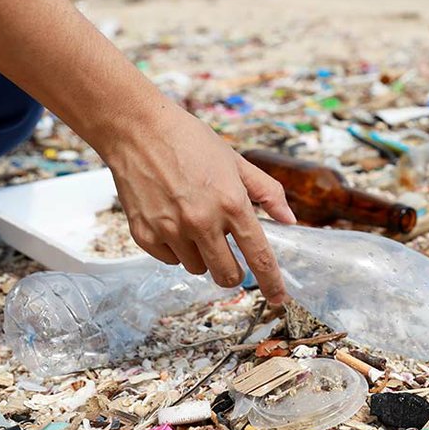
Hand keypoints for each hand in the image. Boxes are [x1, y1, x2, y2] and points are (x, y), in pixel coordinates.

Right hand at [104, 102, 295, 303]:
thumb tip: (289, 220)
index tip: (278, 299)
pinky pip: (169, 260)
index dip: (271, 282)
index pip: (259, 255)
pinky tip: (172, 220)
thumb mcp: (236, 162)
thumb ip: (267, 192)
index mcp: (231, 203)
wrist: (138, 130)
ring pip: (197, 268)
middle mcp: (202, 221)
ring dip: (202, 255)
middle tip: (230, 257)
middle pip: (227, 274)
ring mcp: (171, 230)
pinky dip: (176, 249)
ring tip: (194, 222)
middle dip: (233, 272)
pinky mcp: (144, 235)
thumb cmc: (191, 142)